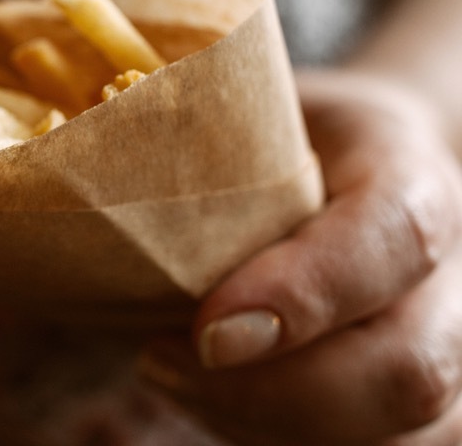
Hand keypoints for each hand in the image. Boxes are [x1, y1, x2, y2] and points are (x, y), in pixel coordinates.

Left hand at [140, 69, 461, 444]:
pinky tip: (206, 398)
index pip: (393, 239)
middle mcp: (457, 268)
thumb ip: (199, 136)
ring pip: (395, 432)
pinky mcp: (421, 404)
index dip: (306, 294)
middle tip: (158, 359)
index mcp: (411, 171)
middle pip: (409, 368)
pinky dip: (270, 435)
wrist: (351, 162)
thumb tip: (90, 185)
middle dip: (275, 392)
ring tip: (166, 372)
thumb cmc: (277, 131)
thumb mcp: (245, 102)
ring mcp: (449, 342)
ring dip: (263, 423)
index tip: (207, 330)